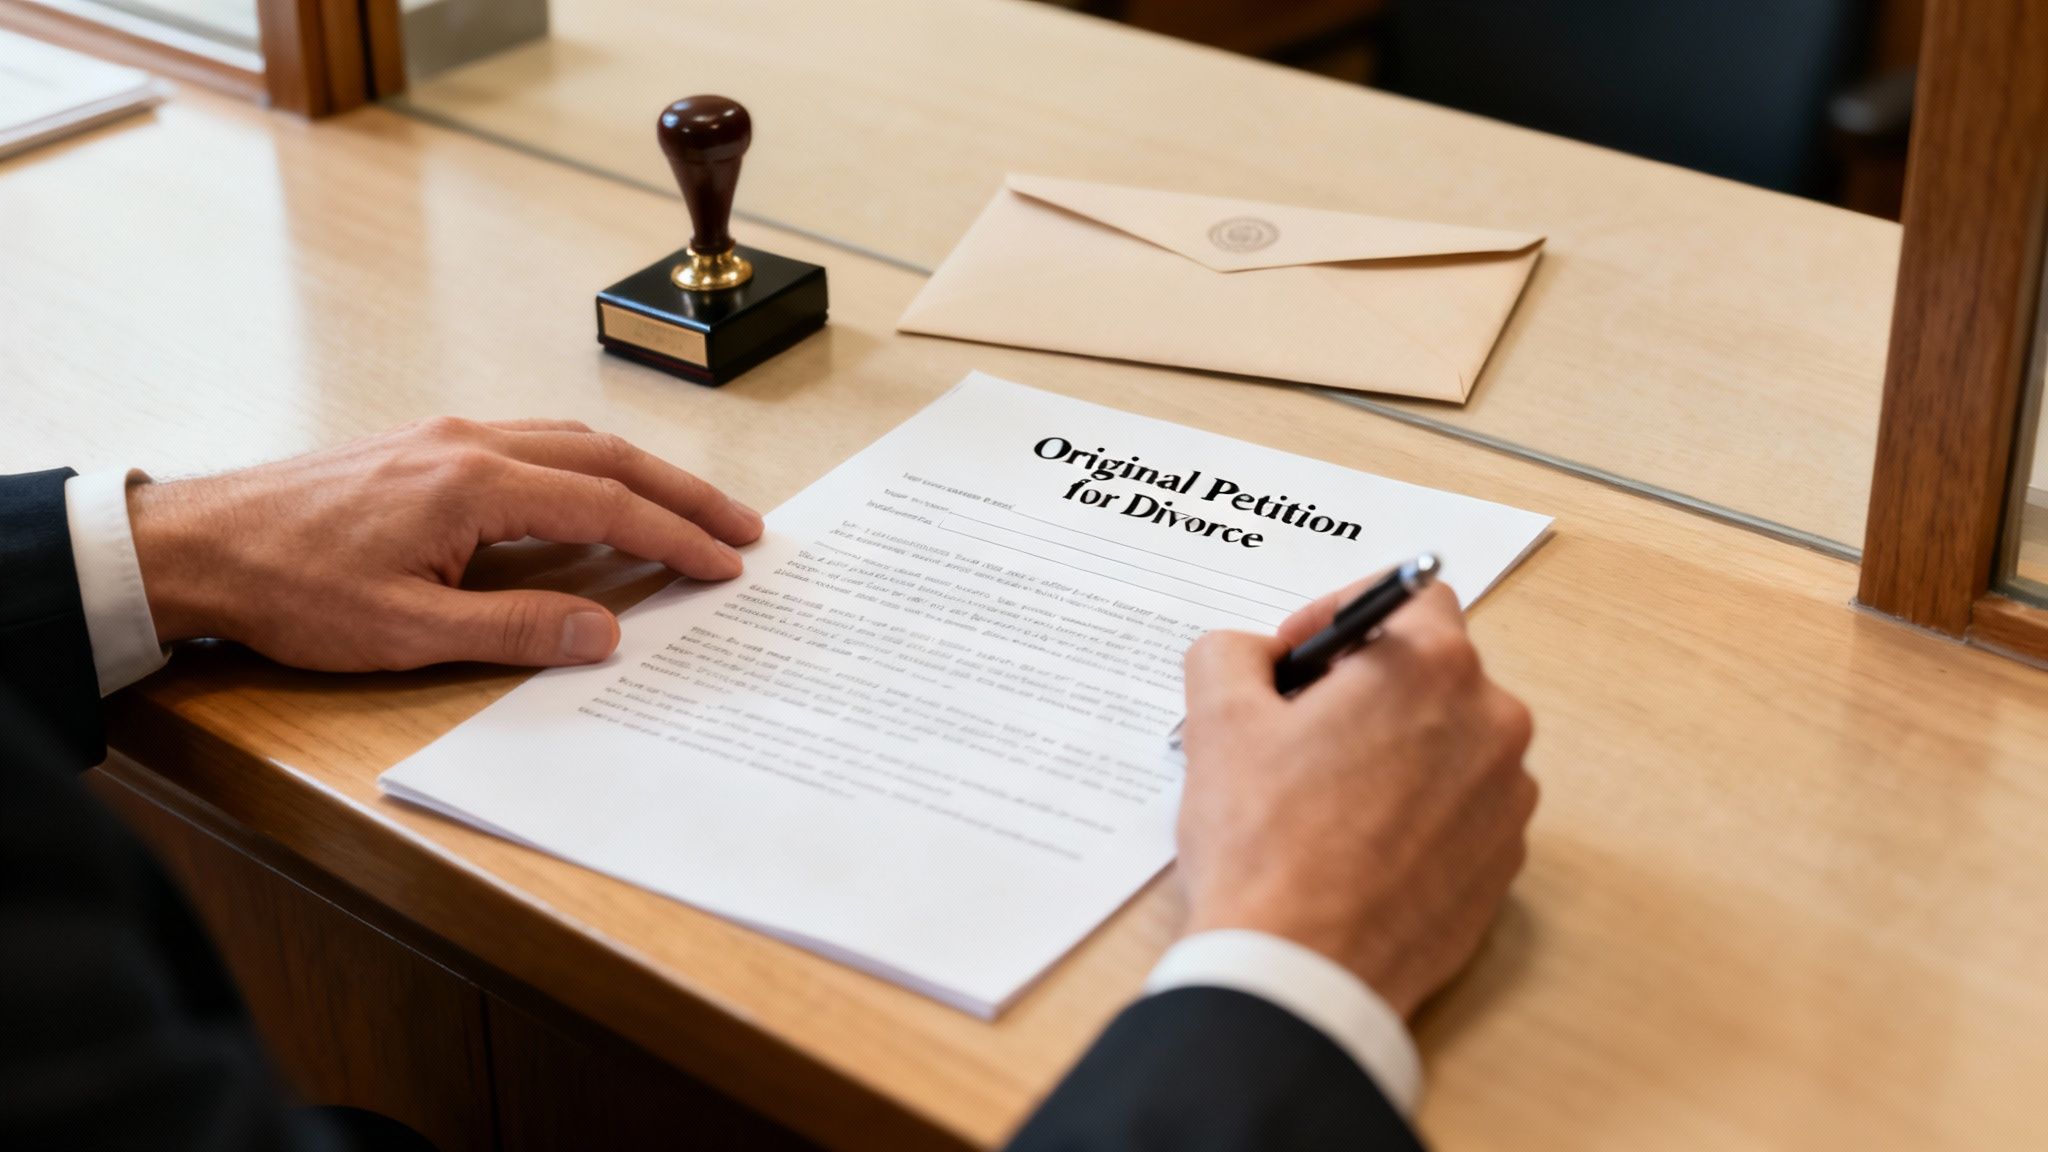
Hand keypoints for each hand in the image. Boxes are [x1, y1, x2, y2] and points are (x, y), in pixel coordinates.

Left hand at [128, 417, 762, 670]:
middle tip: (743, 527)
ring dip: (640, 475)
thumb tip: (605, 629)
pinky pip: (534, 441)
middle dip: (684, 493)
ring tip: (688, 511)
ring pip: (574, 440)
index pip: (608, 506)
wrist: (197, 543)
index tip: (727, 564)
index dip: (677, 538)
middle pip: (608, 458)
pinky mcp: (427, 445)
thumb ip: (517, 627)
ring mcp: (447, 436)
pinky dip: (589, 466)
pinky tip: (597, 494)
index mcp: (476, 484)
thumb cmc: (290, 587)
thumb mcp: (407, 630)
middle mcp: (471, 443)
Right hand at [1175, 578, 1535, 1016]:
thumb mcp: (1217, 719)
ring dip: (1392, 747)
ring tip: (1320, 794)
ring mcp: (1506, 800)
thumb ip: (1231, 652)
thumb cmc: (1266, 845)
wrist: (1303, 972)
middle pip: (1431, 670)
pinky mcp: (1503, 863)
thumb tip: (1254, 654)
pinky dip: (1414, 809)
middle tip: (1296, 726)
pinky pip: (1459, 808)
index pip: (1410, 595)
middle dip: (1364, 685)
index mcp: (1431, 669)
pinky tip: (1353, 843)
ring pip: (1447, 741)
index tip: (1298, 656)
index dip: (1343, 614)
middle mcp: (1491, 723)